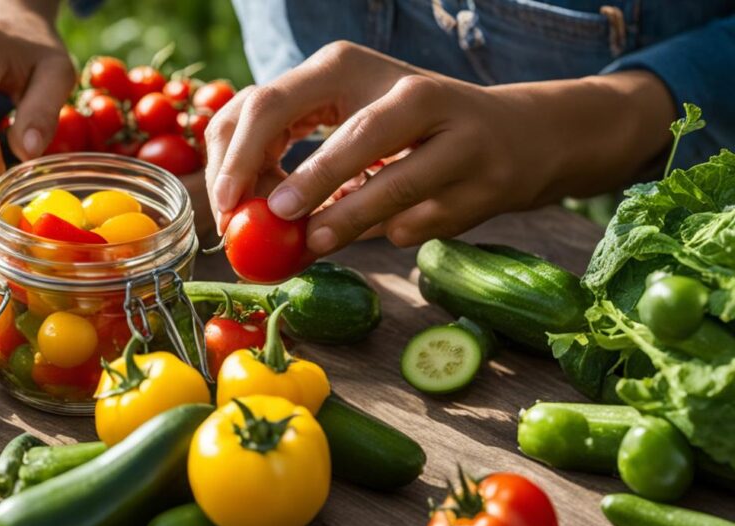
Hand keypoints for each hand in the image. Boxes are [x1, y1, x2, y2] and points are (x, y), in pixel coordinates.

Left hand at [205, 41, 673, 252]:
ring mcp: (456, 136)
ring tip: (313, 244)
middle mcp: (408, 91)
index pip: (272, 104)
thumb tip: (237, 210)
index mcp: (348, 67)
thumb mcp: (342, 119)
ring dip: (345, 221)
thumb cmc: (405, 131)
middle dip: (303, 185)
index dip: (238, 159)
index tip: (224, 205)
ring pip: (391, 185)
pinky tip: (391, 224)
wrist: (515, 136)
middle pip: (345, 137)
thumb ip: (293, 150)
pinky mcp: (483, 182)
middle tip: (268, 222)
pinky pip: (417, 221)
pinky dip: (392, 232)